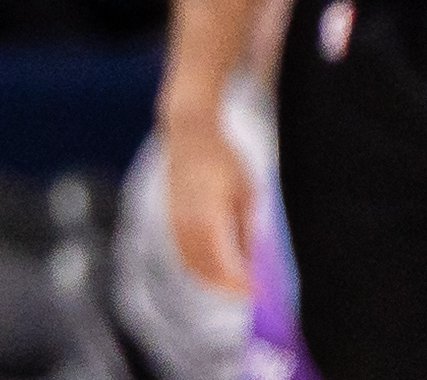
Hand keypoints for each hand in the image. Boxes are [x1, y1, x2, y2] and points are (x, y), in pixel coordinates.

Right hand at [164, 115, 254, 294]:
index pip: (222, 262)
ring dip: (211, 278)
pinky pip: (181, 250)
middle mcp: (187, 222)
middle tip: (248, 291)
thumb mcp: (246, 192)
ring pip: (190, 262)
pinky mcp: (170, 217)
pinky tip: (212, 267)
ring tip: (233, 283)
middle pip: (204, 267)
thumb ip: (247, 229)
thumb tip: (252, 261)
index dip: (238, 282)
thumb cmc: (224, 160)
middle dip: (226, 285)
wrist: (190, 135)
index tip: (256, 291)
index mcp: (209, 216)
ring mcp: (175, 220)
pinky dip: (196, 265)